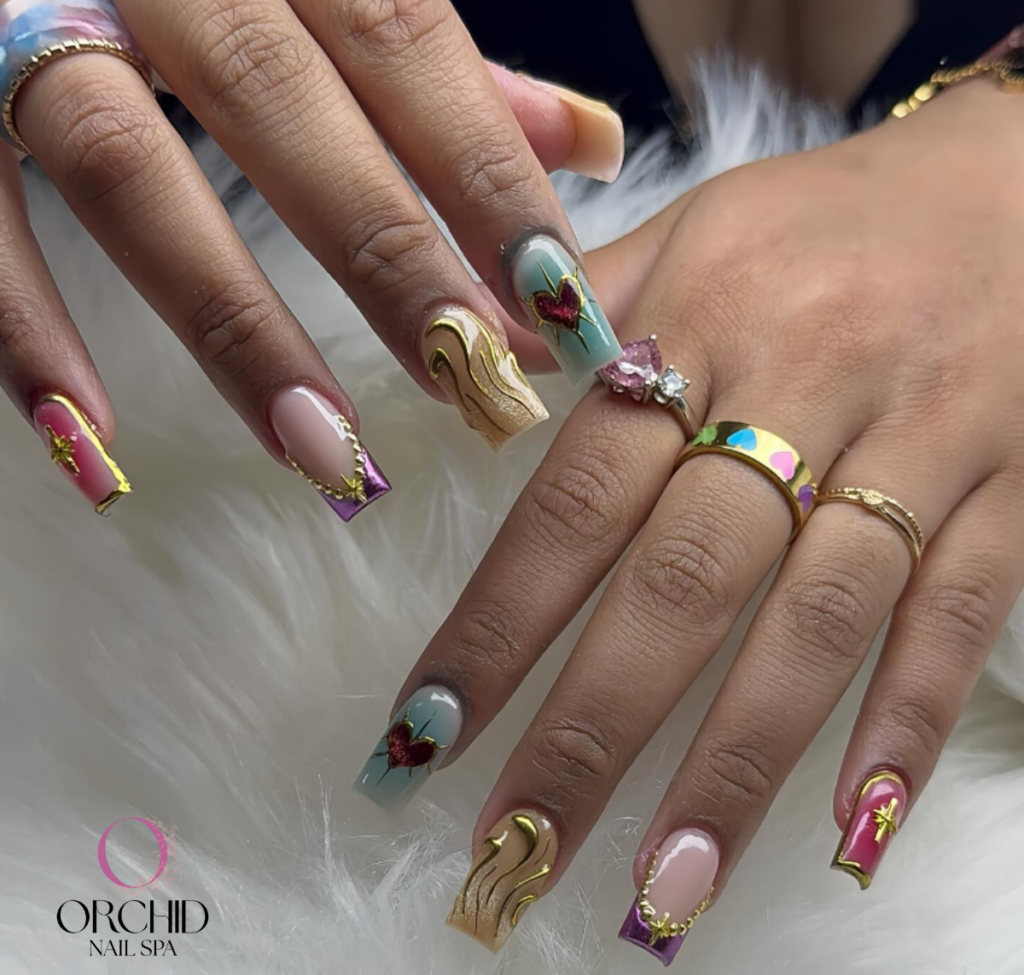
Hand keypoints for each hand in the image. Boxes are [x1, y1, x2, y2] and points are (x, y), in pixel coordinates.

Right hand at [0, 0, 623, 517]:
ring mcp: (28, 16)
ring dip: (236, 329)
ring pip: (130, 169)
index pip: (409, 47)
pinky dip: (25, 329)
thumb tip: (586, 143)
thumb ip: (446, 66)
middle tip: (472, 387)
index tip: (566, 312)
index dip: (492, 182)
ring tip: (328, 454)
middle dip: (389, 262)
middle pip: (287, 112)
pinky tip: (89, 444)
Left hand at [361, 77, 1023, 955]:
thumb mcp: (691, 233)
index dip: (495, 625)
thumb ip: (582, 316)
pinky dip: (905, 720)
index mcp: (701, 320)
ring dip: (737, 763)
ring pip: (818, 622)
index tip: (426, 736)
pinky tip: (852, 828)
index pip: (573, 499)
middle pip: (681, 582)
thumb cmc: (825, 221)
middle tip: (518, 847)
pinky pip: (957, 613)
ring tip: (664, 884)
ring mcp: (918, 443)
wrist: (1016, 178)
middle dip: (592, 728)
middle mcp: (803, 385)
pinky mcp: (1010, 486)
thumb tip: (466, 379)